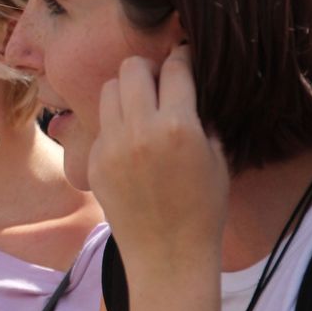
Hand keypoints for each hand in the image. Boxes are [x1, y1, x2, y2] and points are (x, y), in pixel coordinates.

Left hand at [88, 45, 228, 269]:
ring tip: (142, 106)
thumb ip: (200, 119)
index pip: (175, 69)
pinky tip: (131, 138)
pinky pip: (101, 123)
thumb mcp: (217, 159)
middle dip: (148, 68)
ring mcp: (112, 143)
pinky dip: (116, 122)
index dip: (182, 57)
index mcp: (178, 127)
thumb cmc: (203, 208)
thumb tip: (187, 91)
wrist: (167, 253)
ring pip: (109, 89)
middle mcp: (140, 129)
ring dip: (126, 90)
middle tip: (160, 82)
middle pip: (131, 68)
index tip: (184, 58)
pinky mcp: (95, 158)